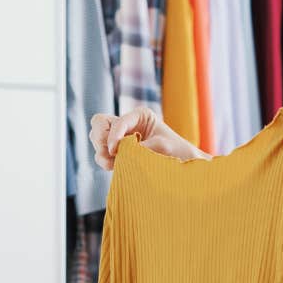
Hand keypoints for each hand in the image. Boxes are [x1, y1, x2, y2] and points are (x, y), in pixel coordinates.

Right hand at [89, 107, 205, 169]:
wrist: (185, 165)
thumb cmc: (179, 152)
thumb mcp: (165, 147)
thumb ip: (145, 147)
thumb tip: (124, 153)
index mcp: (140, 115)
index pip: (118, 121)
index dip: (113, 136)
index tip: (115, 152)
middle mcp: (128, 123)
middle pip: (99, 123)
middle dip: (101, 139)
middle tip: (110, 155)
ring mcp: (121, 137)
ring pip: (97, 137)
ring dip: (100, 151)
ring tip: (112, 164)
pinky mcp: (119, 151)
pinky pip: (102, 152)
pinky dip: (104, 160)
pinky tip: (114, 166)